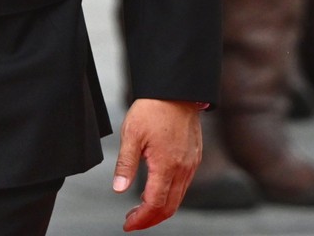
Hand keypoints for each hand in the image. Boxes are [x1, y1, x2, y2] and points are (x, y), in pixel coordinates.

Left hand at [111, 99, 200, 230]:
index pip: (155, 204)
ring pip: (178, 198)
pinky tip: (156, 191)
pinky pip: (184, 186)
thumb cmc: (153, 109)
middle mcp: (183, 168)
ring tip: (140, 208)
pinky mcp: (194, 158)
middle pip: (169, 207)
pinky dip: (170, 196)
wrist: (176, 90)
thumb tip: (119, 189)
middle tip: (132, 221)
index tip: (128, 224)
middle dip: (150, 219)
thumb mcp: (131, 135)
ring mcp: (191, 164)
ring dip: (160, 209)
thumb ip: (126, 165)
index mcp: (167, 165)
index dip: (141, 219)